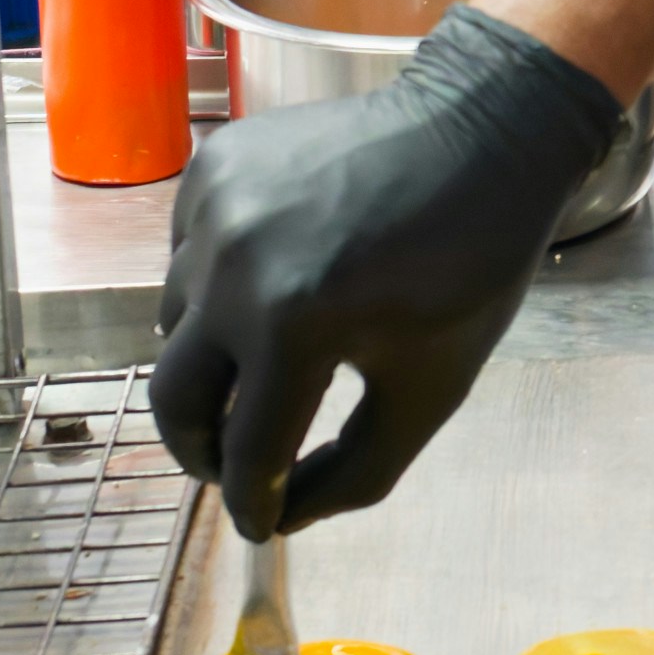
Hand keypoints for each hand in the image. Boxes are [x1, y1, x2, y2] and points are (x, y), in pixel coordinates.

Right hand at [148, 7, 627, 535]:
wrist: (480, 133)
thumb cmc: (469, 268)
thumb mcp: (429, 389)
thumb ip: (354, 473)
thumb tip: (282, 516)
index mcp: (295, 325)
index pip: (245, 450)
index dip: (251, 503)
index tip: (258, 521)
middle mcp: (234, 266)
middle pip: (173, 396)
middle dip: (199, 449)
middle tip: (230, 465)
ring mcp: (215, 208)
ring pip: (175, 324)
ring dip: (213, 360)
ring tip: (269, 361)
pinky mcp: (213, 166)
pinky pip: (186, 254)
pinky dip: (215, 287)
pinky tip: (271, 283)